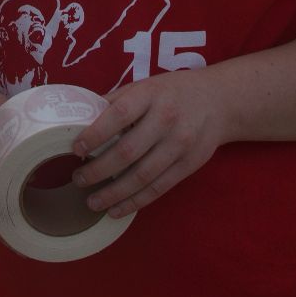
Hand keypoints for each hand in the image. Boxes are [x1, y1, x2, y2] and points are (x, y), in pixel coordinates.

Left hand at [70, 69, 230, 217]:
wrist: (219, 101)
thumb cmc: (171, 93)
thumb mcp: (144, 86)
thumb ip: (115, 101)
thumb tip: (78, 119)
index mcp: (149, 96)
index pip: (118, 115)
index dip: (95, 134)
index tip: (76, 149)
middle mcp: (166, 120)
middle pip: (128, 151)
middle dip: (98, 170)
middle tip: (78, 179)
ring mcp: (180, 144)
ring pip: (142, 175)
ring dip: (113, 193)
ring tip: (92, 202)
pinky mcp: (189, 164)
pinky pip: (159, 187)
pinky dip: (135, 202)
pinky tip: (116, 209)